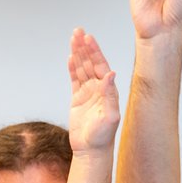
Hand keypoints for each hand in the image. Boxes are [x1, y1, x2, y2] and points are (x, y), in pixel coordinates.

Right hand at [67, 28, 119, 152]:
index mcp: (108, 90)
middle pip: (90, 63)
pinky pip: (74, 80)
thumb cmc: (103, 137)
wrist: (91, 150)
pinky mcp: (78, 99)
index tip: (89, 38)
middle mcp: (99, 89)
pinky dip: (72, 68)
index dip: (95, 51)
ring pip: (82, 68)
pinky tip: (70, 57)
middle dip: (84, 47)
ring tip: (73, 38)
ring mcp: (88, 93)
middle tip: (78, 32)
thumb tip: (111, 74)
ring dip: (77, 53)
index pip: (101, 65)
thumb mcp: (110, 116)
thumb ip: (110, 95)